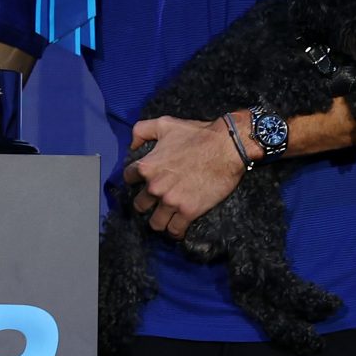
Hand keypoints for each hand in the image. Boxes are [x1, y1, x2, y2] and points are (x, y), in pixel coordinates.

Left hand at [121, 115, 247, 239]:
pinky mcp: (188, 211)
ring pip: (155, 223)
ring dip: (159, 221)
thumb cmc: (197, 134)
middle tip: (154, 202)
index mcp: (147, 166)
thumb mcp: (164, 124)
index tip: (142, 182)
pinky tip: (177, 229)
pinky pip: (175, 230)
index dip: (135, 180)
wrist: (226, 146)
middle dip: (146, 204)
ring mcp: (171, 201)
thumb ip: (142, 131)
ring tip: (165, 218)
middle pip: (139, 205)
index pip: (128, 179)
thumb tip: (132, 145)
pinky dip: (175, 232)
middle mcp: (155, 186)